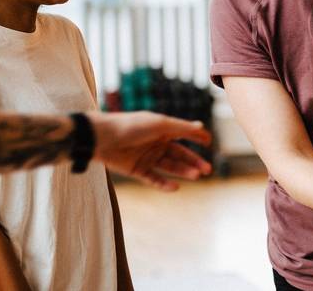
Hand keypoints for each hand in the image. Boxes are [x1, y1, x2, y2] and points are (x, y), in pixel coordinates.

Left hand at [89, 111, 211, 190]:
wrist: (102, 138)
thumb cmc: (131, 126)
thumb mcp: (159, 124)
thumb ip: (181, 128)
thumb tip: (202, 127)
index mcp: (162, 128)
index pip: (184, 134)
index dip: (197, 138)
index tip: (210, 143)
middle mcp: (156, 143)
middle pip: (180, 154)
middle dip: (194, 161)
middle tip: (208, 169)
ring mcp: (147, 157)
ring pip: (170, 167)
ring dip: (183, 172)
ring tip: (196, 176)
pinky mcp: (137, 170)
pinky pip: (154, 179)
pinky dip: (165, 184)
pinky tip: (176, 187)